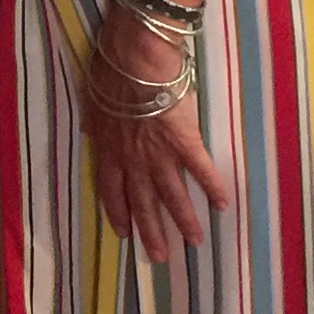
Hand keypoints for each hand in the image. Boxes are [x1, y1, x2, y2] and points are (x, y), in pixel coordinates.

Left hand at [81, 15, 231, 258]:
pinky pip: (201, 170)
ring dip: (183, 220)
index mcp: (109, 149)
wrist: (135, 57)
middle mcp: (133, 159)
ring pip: (172, 195)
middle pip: (142, 202)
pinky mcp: (185, 142)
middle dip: (151, 231)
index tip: (123, 232)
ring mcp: (160, 153)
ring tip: (194, 242)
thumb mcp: (92, 100)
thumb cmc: (110, 72)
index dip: (118, 211)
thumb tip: (90, 133)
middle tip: (159, 256)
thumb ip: (94, 122)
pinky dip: (213, 187)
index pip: (111, 189)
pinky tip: (223, 204)